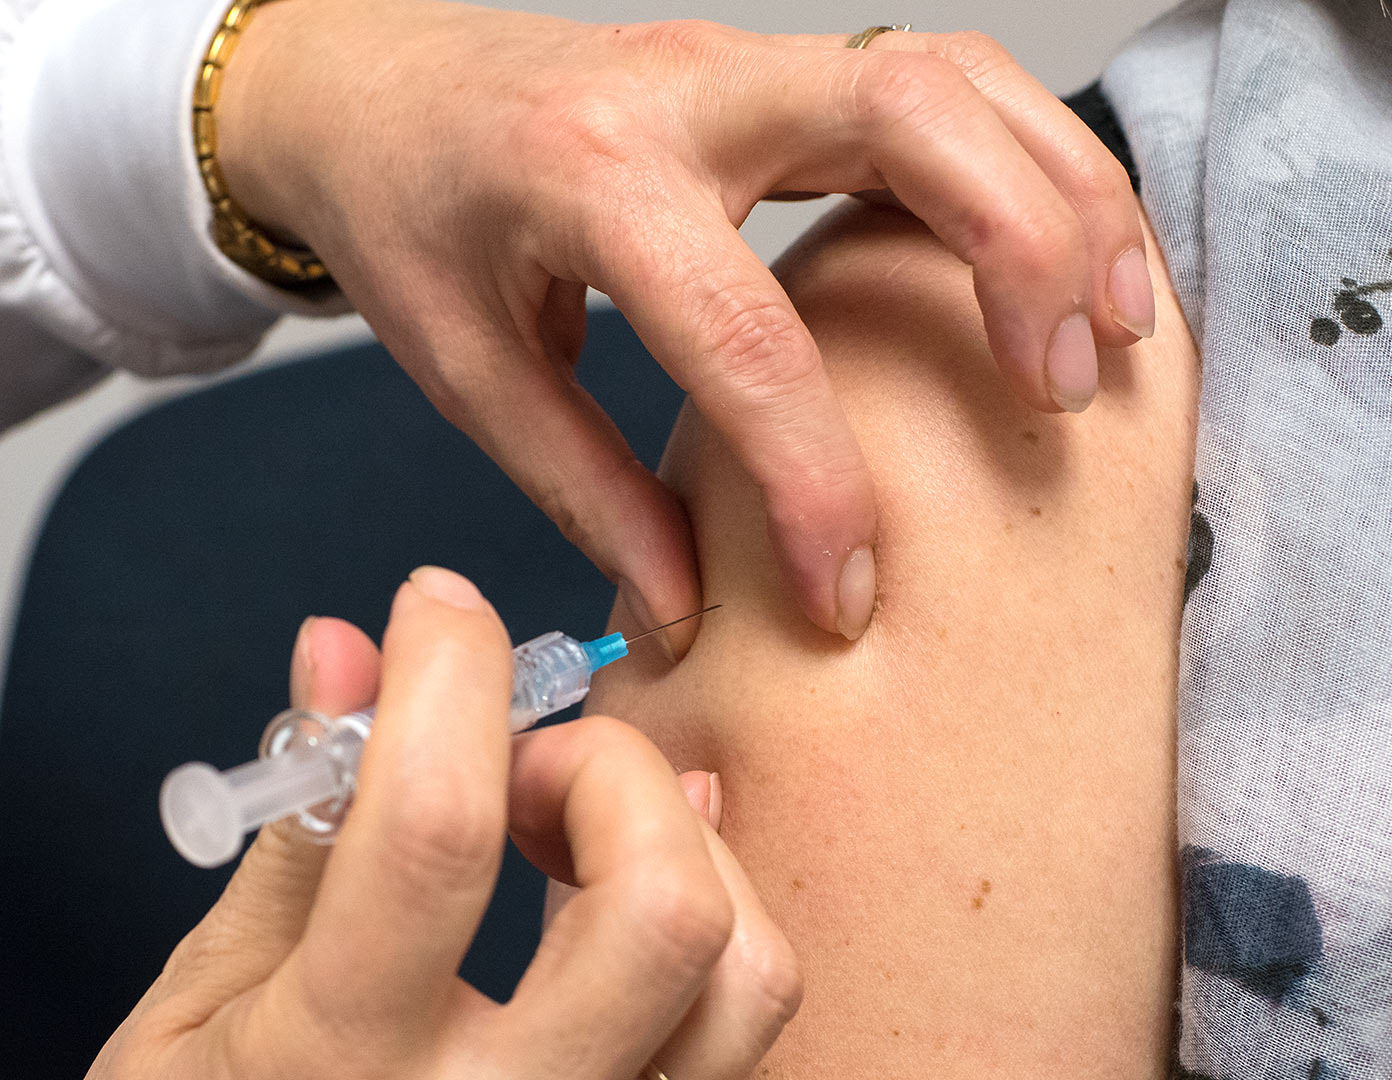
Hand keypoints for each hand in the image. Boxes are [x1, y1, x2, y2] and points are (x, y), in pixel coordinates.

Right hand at [22, 567, 799, 1079]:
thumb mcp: (185, 1005)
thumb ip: (297, 826)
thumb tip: (345, 655)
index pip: (436, 833)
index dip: (445, 677)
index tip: (434, 610)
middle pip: (659, 903)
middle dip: (605, 767)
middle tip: (515, 759)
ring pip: (742, 971)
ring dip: (677, 843)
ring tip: (565, 829)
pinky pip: (731, 1042)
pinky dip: (706, 921)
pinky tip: (612, 891)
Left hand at [217, 4, 1151, 650]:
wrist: (373, 91)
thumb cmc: (407, 219)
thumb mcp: (467, 371)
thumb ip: (582, 491)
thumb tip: (686, 607)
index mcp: (587, 179)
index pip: (745, 336)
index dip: (816, 483)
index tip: (848, 593)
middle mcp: (686, 93)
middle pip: (911, 119)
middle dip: (1021, 255)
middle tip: (1064, 394)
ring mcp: (743, 65)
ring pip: (954, 77)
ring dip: (1059, 191)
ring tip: (1113, 328)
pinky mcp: (777, 77)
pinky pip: (940, 84)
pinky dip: (1025, 160)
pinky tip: (1056, 255)